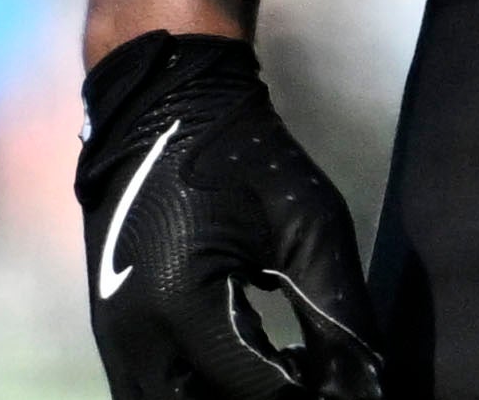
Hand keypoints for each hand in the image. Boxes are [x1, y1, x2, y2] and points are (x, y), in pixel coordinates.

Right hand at [80, 34, 382, 399]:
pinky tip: (248, 367)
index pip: (259, 393)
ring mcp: (114, 340)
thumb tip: (367, 385)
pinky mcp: (110, 334)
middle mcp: (135, 337)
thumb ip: (339, 312)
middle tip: (312, 377)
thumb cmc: (243, 157)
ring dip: (227, 397)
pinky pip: (151, 390)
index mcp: (184, 307)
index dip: (314, 396)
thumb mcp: (309, 225)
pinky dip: (198, 390)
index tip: (351, 386)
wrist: (164, 108)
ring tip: (283, 374)